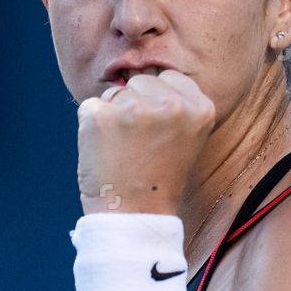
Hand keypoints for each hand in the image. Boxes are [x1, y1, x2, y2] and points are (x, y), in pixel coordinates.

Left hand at [77, 69, 214, 215]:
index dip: (158, 100)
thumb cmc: (159, 178)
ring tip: (123, 150)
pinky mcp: (102, 116)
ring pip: (114, 93)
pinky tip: (105, 151)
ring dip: (113, 115)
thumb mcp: (187, 137)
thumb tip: (143, 76)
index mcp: (200, 107)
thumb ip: (176, 105)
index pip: (169, 78)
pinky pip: (90, 107)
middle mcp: (171, 104)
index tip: (157, 129)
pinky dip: (92, 126)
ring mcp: (135, 108)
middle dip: (135, 104)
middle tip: (139, 143)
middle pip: (141, 81)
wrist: (136, 215)